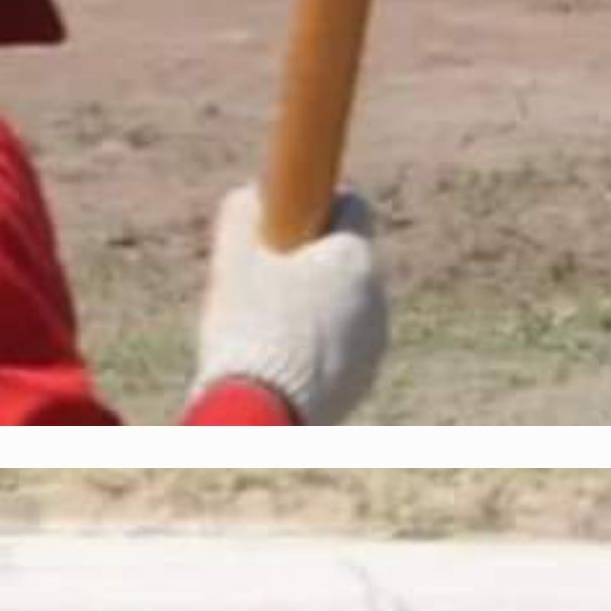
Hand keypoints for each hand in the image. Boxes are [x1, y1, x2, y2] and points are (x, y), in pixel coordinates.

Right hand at [190, 182, 387, 424]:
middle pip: (346, 258)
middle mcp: (377, 295)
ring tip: (265, 328)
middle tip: (263, 281)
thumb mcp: (232, 261)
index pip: (352, 204)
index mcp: (353, 257)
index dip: (315, 205)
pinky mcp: (365, 378)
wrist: (263, 414)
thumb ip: (242, 214)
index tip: (284, 222)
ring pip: (346, 303)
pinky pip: (345, 346)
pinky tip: (279, 363)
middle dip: (310, 261)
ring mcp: (375, 341)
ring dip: (315, 305)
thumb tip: (250, 195)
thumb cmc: (247, 331)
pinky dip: (318, 345)